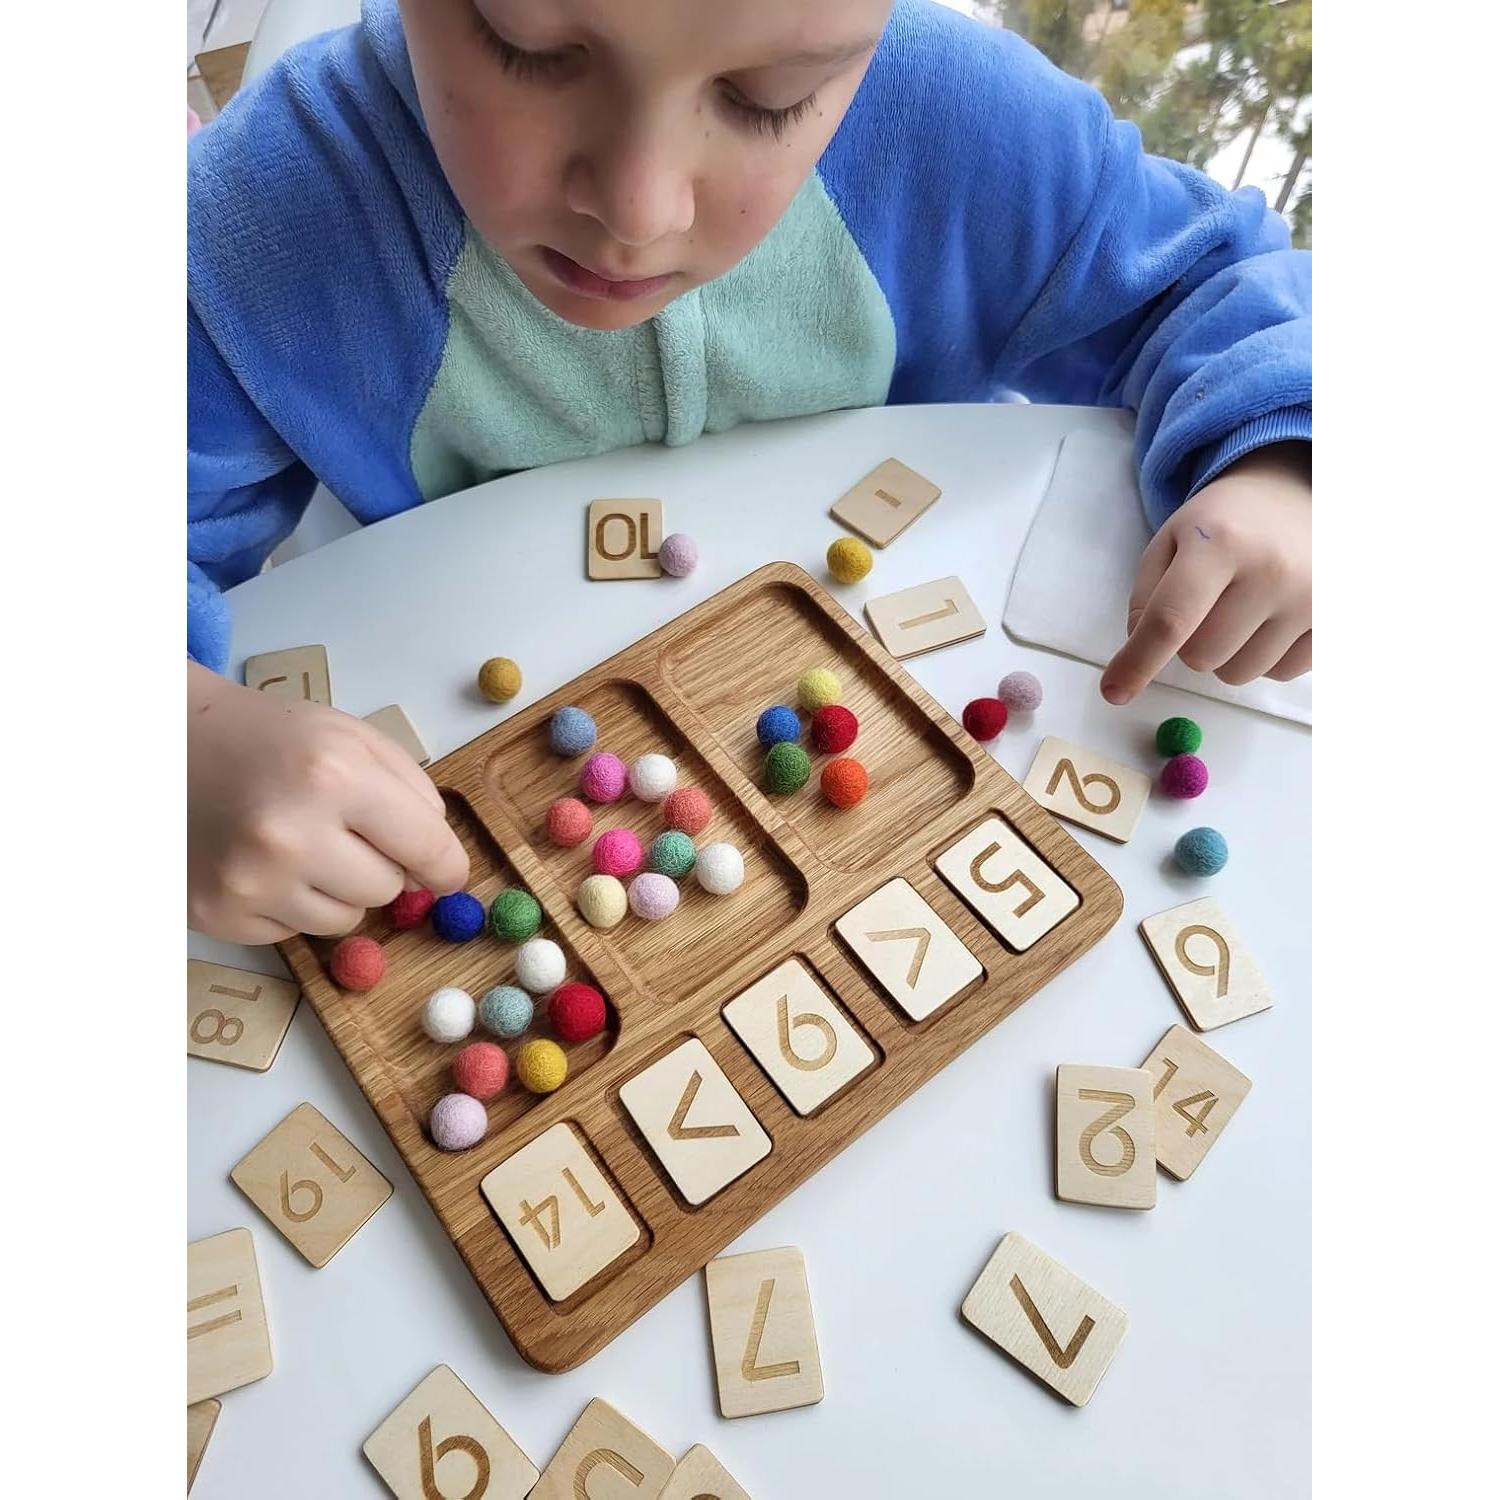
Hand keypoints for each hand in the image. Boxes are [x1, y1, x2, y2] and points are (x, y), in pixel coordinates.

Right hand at [188, 661, 468, 941]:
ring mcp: (250, 880)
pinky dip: (292, 905)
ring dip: (338, 890)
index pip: (427, 848)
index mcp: (335, 775)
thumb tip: (441, 864)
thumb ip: (413, 794)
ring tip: (300, 845)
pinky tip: (265, 864)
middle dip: (382, 866)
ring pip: (346, 920)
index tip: (449, 874)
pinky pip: (295, 933)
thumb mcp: (354, 738)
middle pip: (388, 889)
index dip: (448, 867)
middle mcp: (291, 833)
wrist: (170, 746)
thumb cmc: (273, 739)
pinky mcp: (219, 913)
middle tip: (345, 834)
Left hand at [1101, 443, 1310, 703]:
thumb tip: (1140, 651)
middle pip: (1201, 656)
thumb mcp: (1171, 539)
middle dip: (1187, 643)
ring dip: (1225, 654)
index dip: (1138, 662)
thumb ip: (1145, 595)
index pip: (1171, 620)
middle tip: (1204, 605)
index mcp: (1220, 543)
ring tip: (1239, 608)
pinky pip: (1279, 673)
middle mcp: (1271, 572)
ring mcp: (1311, 599)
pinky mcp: (1335, 621)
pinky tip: (1269, 618)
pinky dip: (1262, 657)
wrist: (1299, 496)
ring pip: (1237, 673)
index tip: (1114, 691)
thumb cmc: (1224, 522)